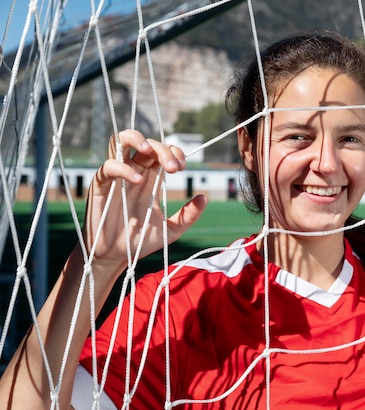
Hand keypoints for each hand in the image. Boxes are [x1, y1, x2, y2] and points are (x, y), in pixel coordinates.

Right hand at [82, 130, 207, 270]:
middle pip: (147, 144)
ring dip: (137, 139)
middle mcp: (134, 172)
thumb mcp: (171, 230)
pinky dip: (123, 168)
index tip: (183, 168)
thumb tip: (205, 197)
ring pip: (120, 140)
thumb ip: (188, 215)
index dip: (174, 152)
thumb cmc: (140, 241)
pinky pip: (109, 165)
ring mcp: (116, 176)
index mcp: (151, 179)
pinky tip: (138, 181)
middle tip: (174, 169)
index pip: (163, 152)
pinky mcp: (101, 185)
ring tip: (150, 150)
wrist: (116, 257)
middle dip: (164, 150)